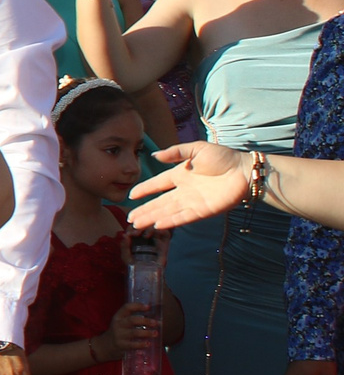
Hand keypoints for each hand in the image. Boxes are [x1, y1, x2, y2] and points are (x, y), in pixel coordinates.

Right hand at [97, 301, 161, 364]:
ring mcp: (119, 335)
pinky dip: (141, 344)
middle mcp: (118, 324)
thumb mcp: (121, 323)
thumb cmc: (119, 332)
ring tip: (155, 333)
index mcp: (118, 316)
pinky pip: (132, 345)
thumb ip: (134, 320)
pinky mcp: (121, 345)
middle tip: (156, 323)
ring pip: (134, 332)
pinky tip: (148, 344)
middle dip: (145, 321)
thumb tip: (155, 319)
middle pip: (132, 320)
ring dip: (146, 333)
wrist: (105, 346)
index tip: (148, 307)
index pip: (127, 307)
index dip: (138, 306)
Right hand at [128, 141, 250, 229]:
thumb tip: (154, 156)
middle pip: (160, 203)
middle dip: (144, 210)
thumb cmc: (223, 157)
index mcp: (180, 175)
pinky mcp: (203, 211)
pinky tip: (158, 225)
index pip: (158, 184)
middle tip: (130, 218)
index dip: (145, 189)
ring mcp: (192, 202)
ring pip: (168, 212)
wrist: (244, 170)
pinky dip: (171, 221)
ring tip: (137, 224)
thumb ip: (175, 152)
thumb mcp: (196, 149)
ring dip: (152, 218)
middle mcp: (184, 191)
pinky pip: (183, 217)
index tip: (131, 196)